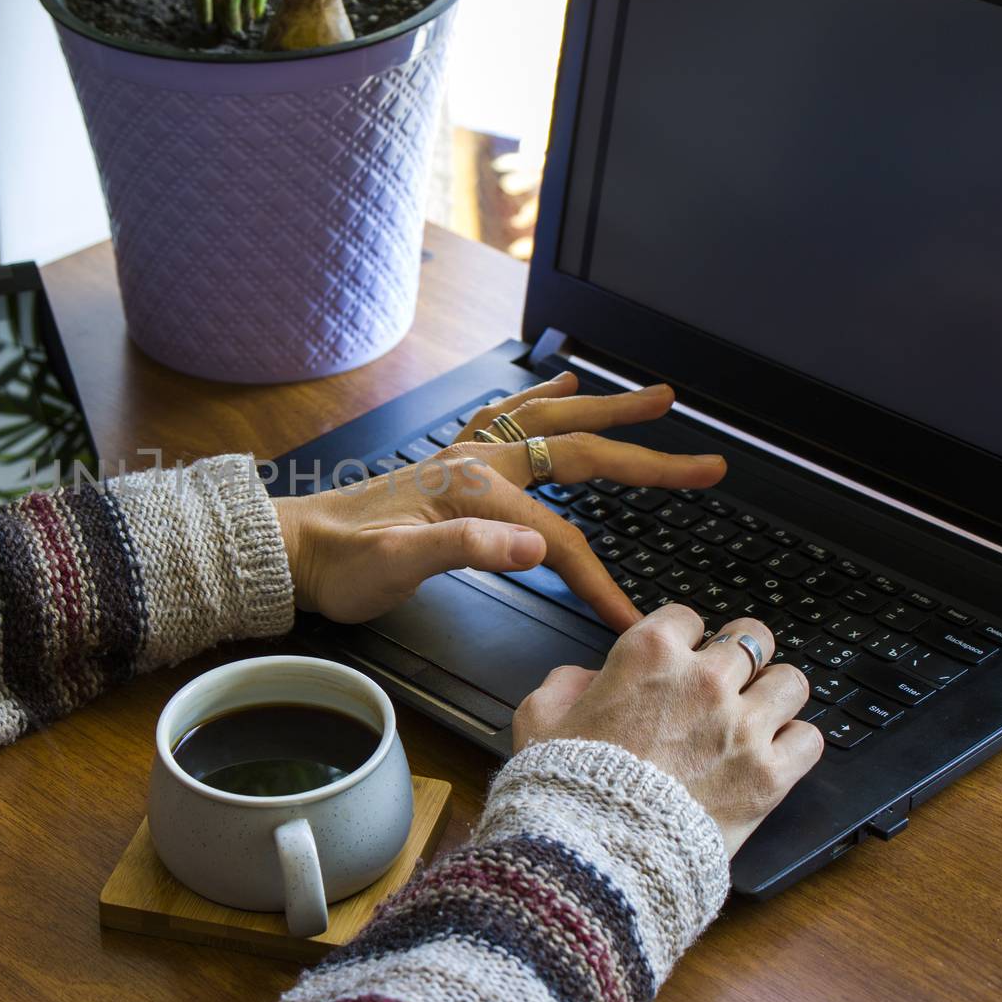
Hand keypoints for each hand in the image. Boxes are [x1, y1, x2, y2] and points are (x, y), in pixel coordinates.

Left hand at [272, 371, 724, 627]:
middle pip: (581, 455)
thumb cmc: (343, 566)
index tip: (631, 621)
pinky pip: (512, 417)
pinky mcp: (454, 461)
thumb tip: (537, 549)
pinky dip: (545, 398)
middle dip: (649, 462)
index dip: (599, 584)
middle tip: (707, 464)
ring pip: (554, 421)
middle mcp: (479, 461)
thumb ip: (467, 551)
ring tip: (659, 396)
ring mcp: (468, 455)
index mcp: (475, 489)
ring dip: (610, 408)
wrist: (295, 549)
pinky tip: (564, 380)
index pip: (561, 542)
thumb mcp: (398, 569)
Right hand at [511, 606, 822, 854]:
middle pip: (752, 637)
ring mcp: (742, 726)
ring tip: (758, 714)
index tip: (681, 656)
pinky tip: (774, 754)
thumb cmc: (566, 786)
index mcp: (647, 654)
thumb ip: (565, 684)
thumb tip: (587, 679)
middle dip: (739, 655)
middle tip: (728, 679)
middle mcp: (703, 680)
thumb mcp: (538, 720)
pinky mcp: (768, 774)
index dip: (683, 637)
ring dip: (774, 694)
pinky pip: (809, 739)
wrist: (596, 852)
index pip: (688, 615)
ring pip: (791, 682)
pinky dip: (795, 745)